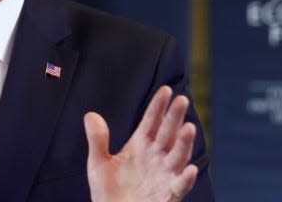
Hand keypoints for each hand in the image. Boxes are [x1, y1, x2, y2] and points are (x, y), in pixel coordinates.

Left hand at [84, 86, 197, 201]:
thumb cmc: (107, 190)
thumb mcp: (98, 163)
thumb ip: (97, 140)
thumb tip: (90, 115)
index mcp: (140, 146)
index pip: (151, 122)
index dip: (158, 107)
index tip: (166, 90)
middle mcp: (156, 157)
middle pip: (167, 134)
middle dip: (174, 117)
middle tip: (181, 99)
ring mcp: (164, 176)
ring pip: (177, 156)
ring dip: (184, 143)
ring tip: (188, 127)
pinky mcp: (167, 196)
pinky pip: (179, 187)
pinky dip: (185, 179)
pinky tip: (190, 169)